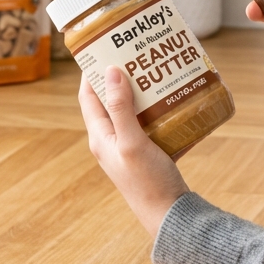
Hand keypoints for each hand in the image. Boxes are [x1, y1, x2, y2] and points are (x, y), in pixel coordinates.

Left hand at [78, 67, 188, 238]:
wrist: (169, 216)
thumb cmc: (147, 182)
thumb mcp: (132, 142)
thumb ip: (121, 108)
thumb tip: (111, 71)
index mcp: (100, 137)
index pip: (88, 96)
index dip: (92, 71)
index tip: (104, 47)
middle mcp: (111, 140)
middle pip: (112, 100)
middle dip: (123, 76)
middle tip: (138, 53)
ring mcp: (130, 146)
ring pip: (133, 110)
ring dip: (144, 90)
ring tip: (158, 70)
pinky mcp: (149, 152)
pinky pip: (152, 122)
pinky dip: (160, 107)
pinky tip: (175, 97)